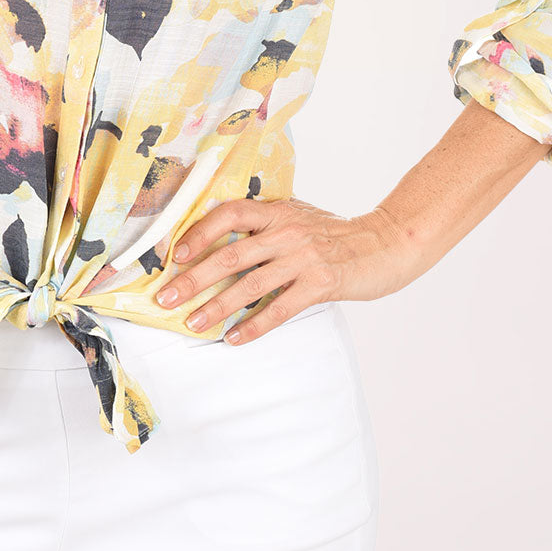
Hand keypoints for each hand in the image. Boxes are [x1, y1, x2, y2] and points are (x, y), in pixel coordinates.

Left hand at [155, 196, 423, 343]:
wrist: (385, 243)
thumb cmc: (335, 234)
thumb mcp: (298, 217)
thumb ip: (264, 226)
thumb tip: (217, 243)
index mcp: (277, 211)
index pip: (228, 215)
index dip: (197, 234)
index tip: (172, 256)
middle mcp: (286, 231)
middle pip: (230, 256)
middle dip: (192, 280)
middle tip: (166, 299)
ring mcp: (304, 257)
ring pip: (250, 285)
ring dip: (217, 308)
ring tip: (193, 323)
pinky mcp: (321, 283)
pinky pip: (280, 309)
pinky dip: (254, 326)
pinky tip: (235, 339)